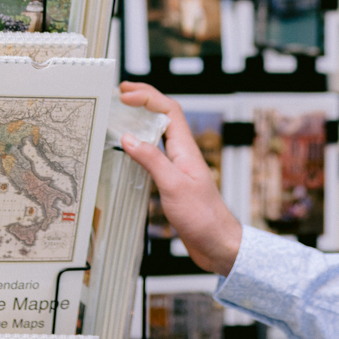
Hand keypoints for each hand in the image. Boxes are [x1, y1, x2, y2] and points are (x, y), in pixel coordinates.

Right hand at [118, 82, 242, 276]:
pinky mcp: (174, 182)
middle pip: (164, 117)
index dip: (147, 96)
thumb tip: (128, 138)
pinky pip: (156, 154)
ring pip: (159, 135)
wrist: (217, 243)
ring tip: (121, 116)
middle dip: (144, 101)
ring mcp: (179, 167)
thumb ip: (151, 160)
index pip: (169, 110)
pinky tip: (129, 152)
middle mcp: (183, 154)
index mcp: (186, 149)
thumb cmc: (203, 217)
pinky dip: (141, 146)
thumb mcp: (173, 186)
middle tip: (121, 94)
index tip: (125, 94)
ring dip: (142, 121)